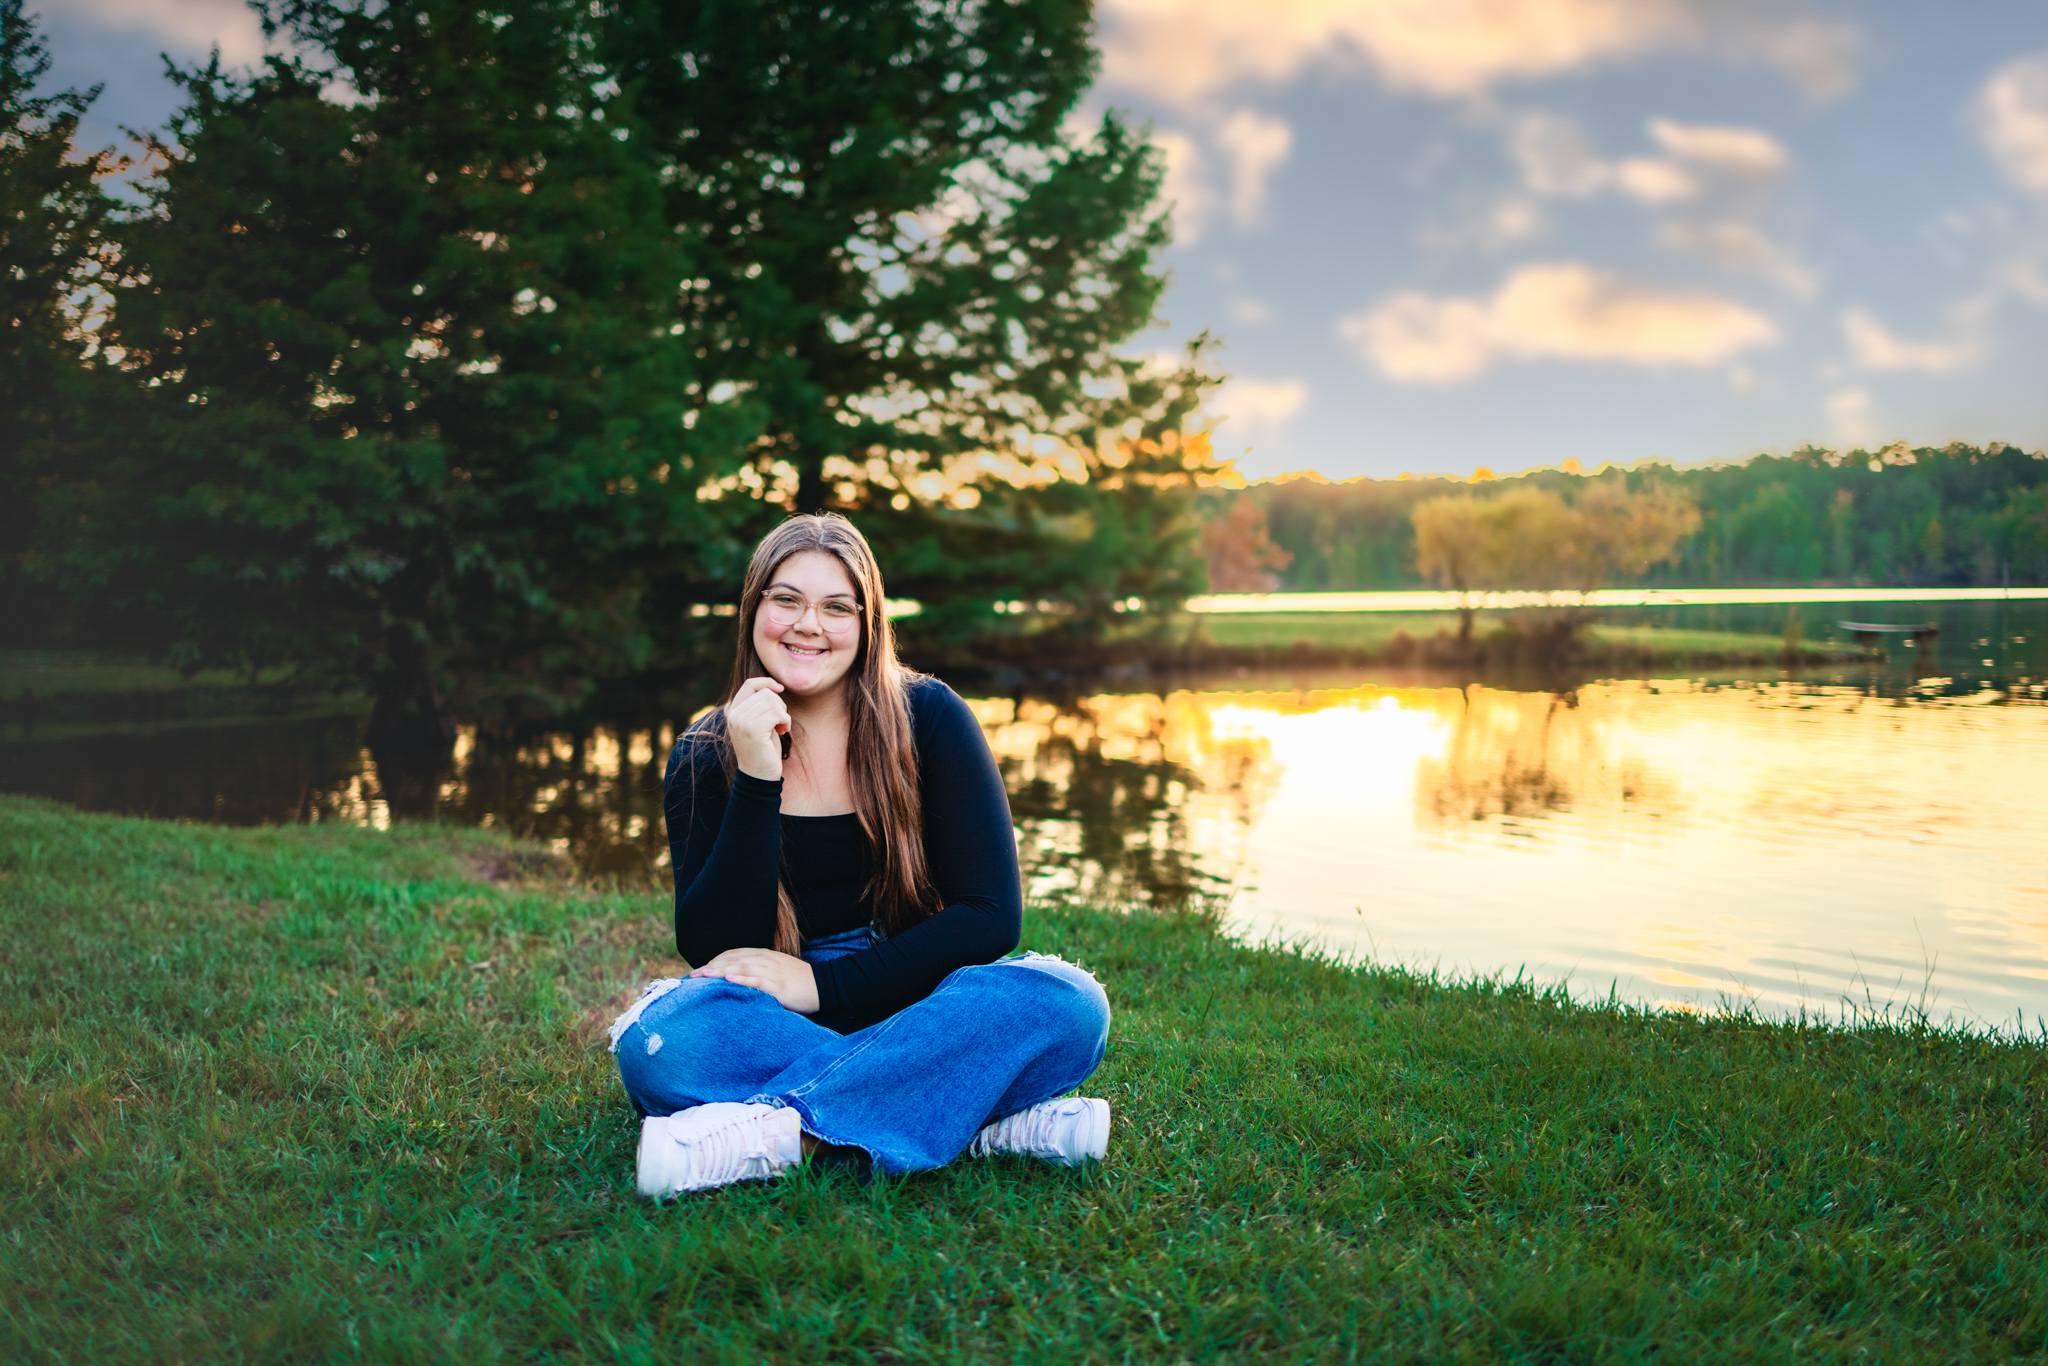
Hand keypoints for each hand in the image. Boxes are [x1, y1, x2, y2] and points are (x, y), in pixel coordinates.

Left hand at [690, 948, 819, 1013]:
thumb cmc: (799, 981)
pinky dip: (741, 979)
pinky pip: (757, 981)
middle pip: (733, 959)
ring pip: (741, 968)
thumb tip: (736, 978)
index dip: (714, 961)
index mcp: (764, 955)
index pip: (733, 954)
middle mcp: (765, 960)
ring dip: (719, 972)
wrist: (825, 985)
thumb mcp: (777, 970)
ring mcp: (772, 971)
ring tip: (703, 976)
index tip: (699, 971)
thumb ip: (758, 971)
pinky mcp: (779, 985)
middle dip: (711, 967)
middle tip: (692, 976)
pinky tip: (728, 980)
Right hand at [726, 676, 788, 780]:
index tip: (780, 689)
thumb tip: (775, 686)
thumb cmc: (763, 749)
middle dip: (780, 704)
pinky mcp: (753, 730)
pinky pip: (777, 713)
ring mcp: (741, 722)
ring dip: (784, 714)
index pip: (750, 684)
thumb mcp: (759, 723)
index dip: (767, 682)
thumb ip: (760, 706)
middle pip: (765, 693)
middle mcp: (734, 715)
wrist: (759, 776)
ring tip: (782, 728)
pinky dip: (786, 721)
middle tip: (781, 722)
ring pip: (772, 701)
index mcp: (733, 711)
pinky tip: (783, 731)